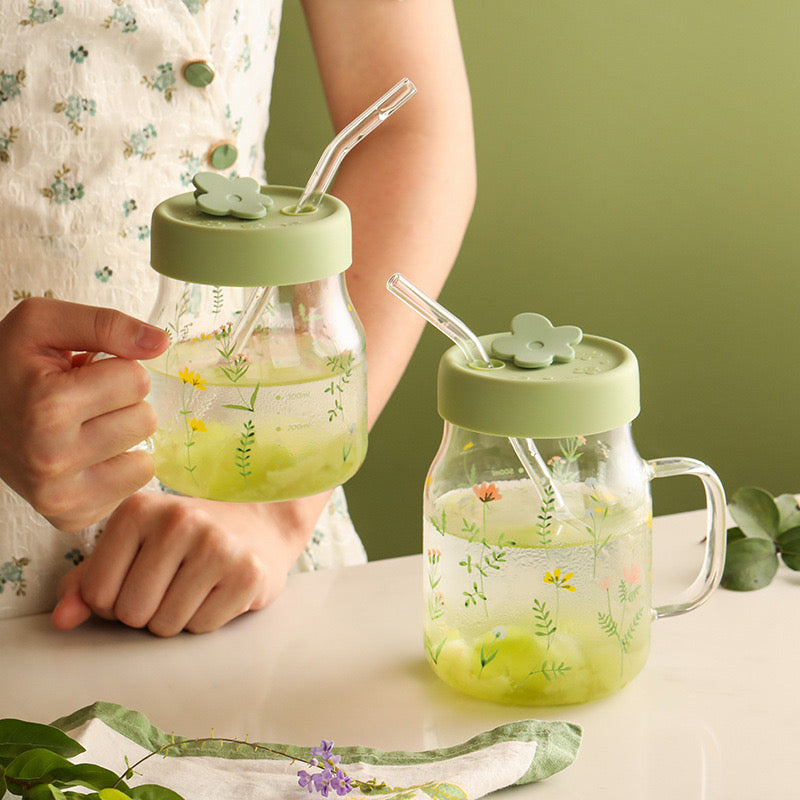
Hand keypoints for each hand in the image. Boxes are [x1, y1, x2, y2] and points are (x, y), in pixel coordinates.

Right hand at [0, 297, 168, 530]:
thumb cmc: (8, 365)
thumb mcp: (43, 324)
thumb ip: (105, 324)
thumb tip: (160, 342)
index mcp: (48, 407)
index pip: (137, 379)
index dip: (115, 368)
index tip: (81, 374)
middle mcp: (53, 458)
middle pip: (146, 420)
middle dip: (121, 405)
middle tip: (81, 404)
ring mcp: (60, 496)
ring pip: (146, 459)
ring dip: (121, 439)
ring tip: (81, 429)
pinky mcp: (71, 516)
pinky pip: (134, 486)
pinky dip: (116, 468)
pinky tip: (82, 456)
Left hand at [51, 490, 326, 635]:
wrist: (260, 525)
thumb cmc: (184, 543)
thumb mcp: (133, 548)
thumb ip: (89, 581)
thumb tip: (61, 621)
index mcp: (137, 510)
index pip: (97, 594)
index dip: (114, 603)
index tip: (139, 583)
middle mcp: (177, 520)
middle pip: (132, 613)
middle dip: (147, 614)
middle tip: (171, 587)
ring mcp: (217, 544)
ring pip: (166, 626)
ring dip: (177, 620)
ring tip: (196, 588)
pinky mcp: (248, 572)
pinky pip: (203, 627)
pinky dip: (207, 620)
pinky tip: (220, 592)